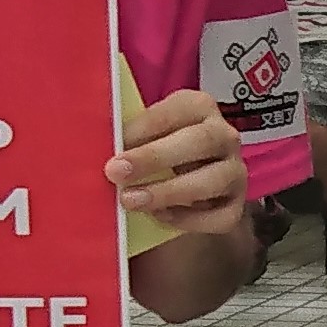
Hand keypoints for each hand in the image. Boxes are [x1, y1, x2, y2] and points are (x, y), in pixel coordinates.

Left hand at [114, 72, 249, 243]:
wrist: (180, 181)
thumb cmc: (153, 149)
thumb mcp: (141, 132)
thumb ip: (124, 132)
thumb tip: (91, 140)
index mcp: (199, 107)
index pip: (177, 110)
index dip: (145, 127)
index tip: (115, 142)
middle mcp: (224, 136)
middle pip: (200, 141)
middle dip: (154, 157)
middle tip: (115, 171)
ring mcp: (234, 172)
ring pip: (214, 180)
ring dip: (169, 191)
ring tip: (131, 200)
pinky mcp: (235, 205)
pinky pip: (220, 216)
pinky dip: (190, 220)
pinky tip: (160, 216)